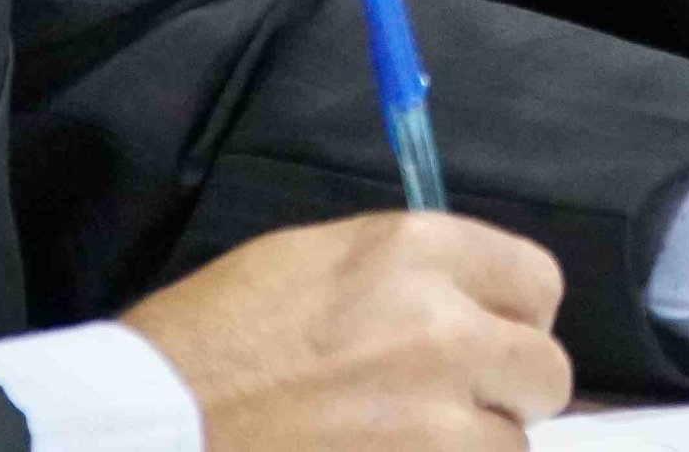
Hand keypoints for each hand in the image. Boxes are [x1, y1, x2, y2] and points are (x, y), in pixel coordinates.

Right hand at [121, 211, 572, 451]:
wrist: (143, 428)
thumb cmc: (204, 349)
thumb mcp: (311, 266)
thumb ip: (409, 282)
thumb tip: (472, 311)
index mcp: (414, 255)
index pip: (536, 283)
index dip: (512, 319)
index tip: (488, 341)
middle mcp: (443, 332)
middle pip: (545, 373)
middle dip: (504, 395)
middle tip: (444, 408)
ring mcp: (433, 426)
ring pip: (511, 450)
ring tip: (396, 447)